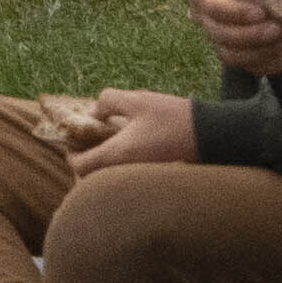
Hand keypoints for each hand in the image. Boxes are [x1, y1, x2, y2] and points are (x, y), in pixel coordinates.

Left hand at [44, 90, 201, 173]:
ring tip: (106, 146)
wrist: (209, 136)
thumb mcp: (138, 100)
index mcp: (117, 155)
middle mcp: (124, 174)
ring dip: (102, 168)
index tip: (74, 142)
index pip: (80, 167)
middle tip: (87, 146)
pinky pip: (124, 180)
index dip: (72, 155)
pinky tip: (127, 150)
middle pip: (91, 181)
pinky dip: (118, 170)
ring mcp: (138, 180)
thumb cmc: (172, 118)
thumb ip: (109, 102)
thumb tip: (96, 112)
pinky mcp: (150, 181)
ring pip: (109, 182)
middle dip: (85, 166)